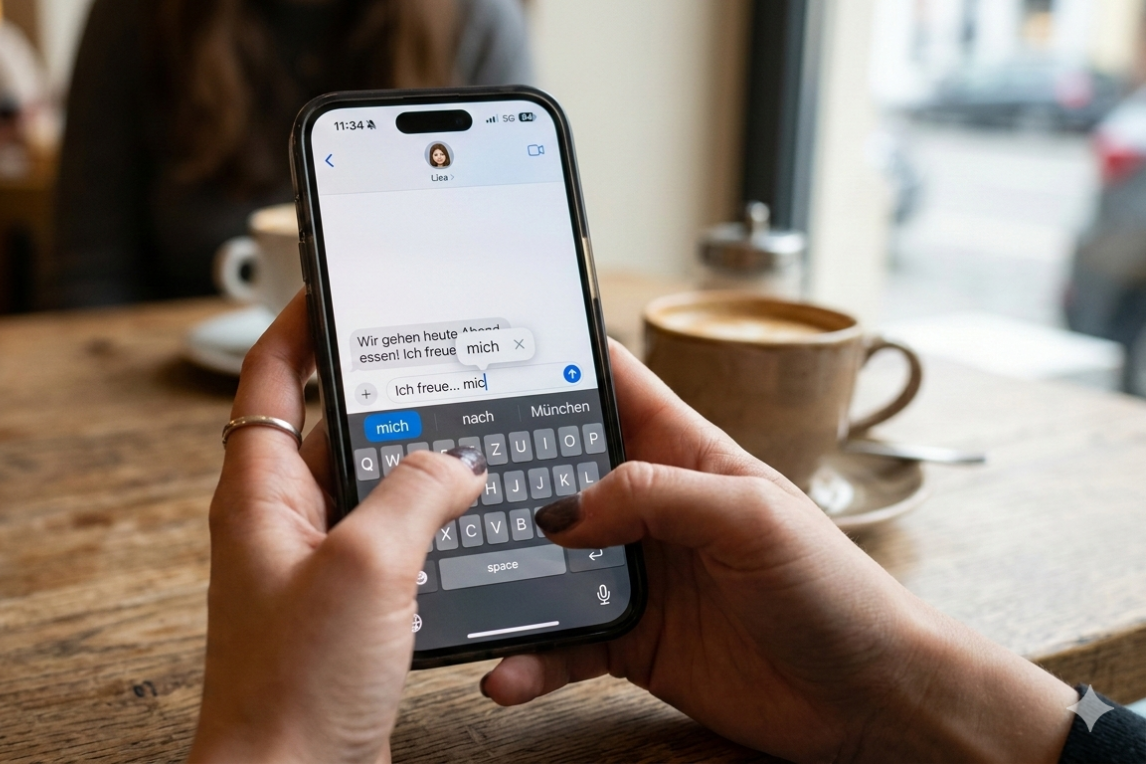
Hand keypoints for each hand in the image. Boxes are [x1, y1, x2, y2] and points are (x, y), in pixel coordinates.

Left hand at [188, 293, 485, 763]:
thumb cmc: (295, 689)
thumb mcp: (366, 568)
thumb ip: (415, 495)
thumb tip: (455, 462)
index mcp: (259, 495)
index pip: (270, 380)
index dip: (298, 325)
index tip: (334, 286)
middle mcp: (280, 525)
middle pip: (329, 428)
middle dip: (381, 396)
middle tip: (436, 362)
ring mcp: (313, 569)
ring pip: (367, 489)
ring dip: (412, 466)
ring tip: (465, 439)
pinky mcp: (346, 611)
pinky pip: (388, 545)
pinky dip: (425, 526)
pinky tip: (465, 525)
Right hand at [482, 341, 1077, 762]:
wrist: (869, 700)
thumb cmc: (836, 592)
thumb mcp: (752, 518)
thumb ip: (658, 496)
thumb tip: (564, 507)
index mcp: (686, 455)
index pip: (613, 388)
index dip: (558, 363)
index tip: (490, 356)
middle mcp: (652, 510)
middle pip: (559, 475)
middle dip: (503, 474)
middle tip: (440, 478)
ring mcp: (638, 576)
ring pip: (547, 564)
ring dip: (503, 575)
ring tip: (455, 584)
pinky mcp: (632, 642)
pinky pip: (563, 645)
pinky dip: (530, 659)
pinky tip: (506, 674)